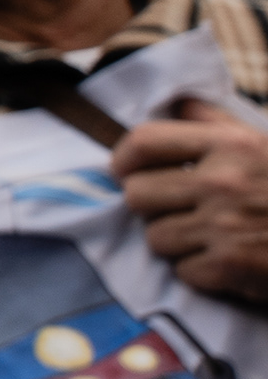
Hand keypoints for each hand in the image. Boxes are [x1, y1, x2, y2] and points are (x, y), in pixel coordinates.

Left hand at [111, 97, 267, 307]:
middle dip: (152, 207)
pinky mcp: (230, 265)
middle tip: (178, 211)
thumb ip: (215, 124)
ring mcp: (224, 224)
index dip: (123, 159)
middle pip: (137, 195)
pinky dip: (202, 273)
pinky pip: (183, 271)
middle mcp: (222, 181)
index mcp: (229, 145)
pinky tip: (227, 263)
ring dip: (177, 243)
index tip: (124, 171)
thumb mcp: (261, 145)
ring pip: (156, 237)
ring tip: (208, 237)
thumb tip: (176, 104)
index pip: (144, 142)